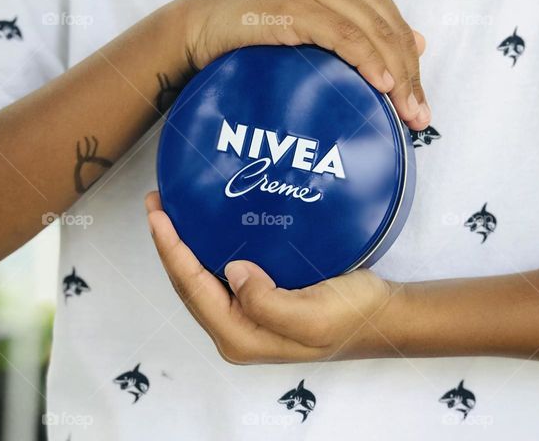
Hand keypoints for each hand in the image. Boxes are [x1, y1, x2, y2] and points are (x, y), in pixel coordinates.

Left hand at [145, 191, 396, 363]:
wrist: (380, 315)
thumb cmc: (349, 316)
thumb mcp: (309, 316)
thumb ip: (266, 302)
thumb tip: (232, 270)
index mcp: (240, 336)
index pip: (192, 287)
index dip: (170, 249)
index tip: (158, 213)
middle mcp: (236, 327)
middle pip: (187, 283)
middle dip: (168, 244)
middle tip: (158, 202)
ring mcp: (245, 314)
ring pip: (200, 277)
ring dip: (183, 244)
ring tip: (172, 209)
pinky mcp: (258, 297)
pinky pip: (220, 271)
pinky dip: (206, 246)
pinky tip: (206, 223)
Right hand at [177, 0, 429, 129]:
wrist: (203, 21)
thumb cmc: (259, 25)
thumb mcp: (318, 21)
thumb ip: (364, 28)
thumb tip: (421, 42)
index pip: (396, 26)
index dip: (413, 68)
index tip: (420, 107)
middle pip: (391, 31)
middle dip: (410, 78)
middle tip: (419, 119)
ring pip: (374, 34)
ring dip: (396, 77)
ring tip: (406, 113)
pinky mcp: (295, 5)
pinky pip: (343, 36)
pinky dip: (366, 60)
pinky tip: (380, 84)